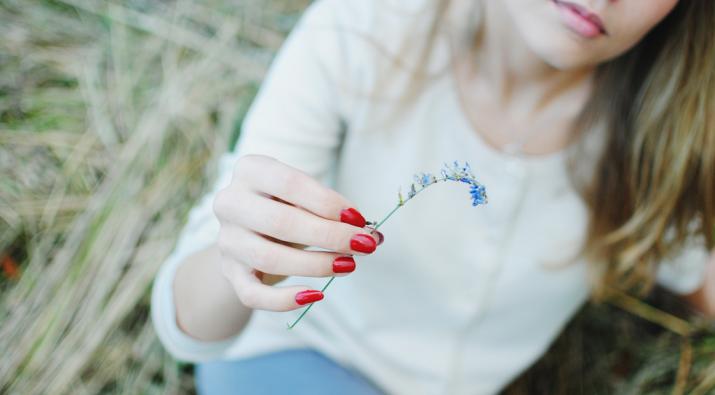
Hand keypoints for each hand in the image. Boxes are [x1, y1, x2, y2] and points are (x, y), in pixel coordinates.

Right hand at [213, 154, 382, 311]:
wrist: (248, 233)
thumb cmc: (285, 206)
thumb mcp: (304, 198)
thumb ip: (334, 211)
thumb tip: (375, 235)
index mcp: (250, 170)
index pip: (289, 183)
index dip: (327, 202)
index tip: (358, 219)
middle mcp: (230, 202)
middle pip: (281, 222)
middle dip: (329, 236)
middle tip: (364, 245)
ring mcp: (226, 240)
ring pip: (269, 259)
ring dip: (316, 265)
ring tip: (349, 265)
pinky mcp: (228, 273)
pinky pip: (253, 293)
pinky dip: (284, 300)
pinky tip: (315, 295)